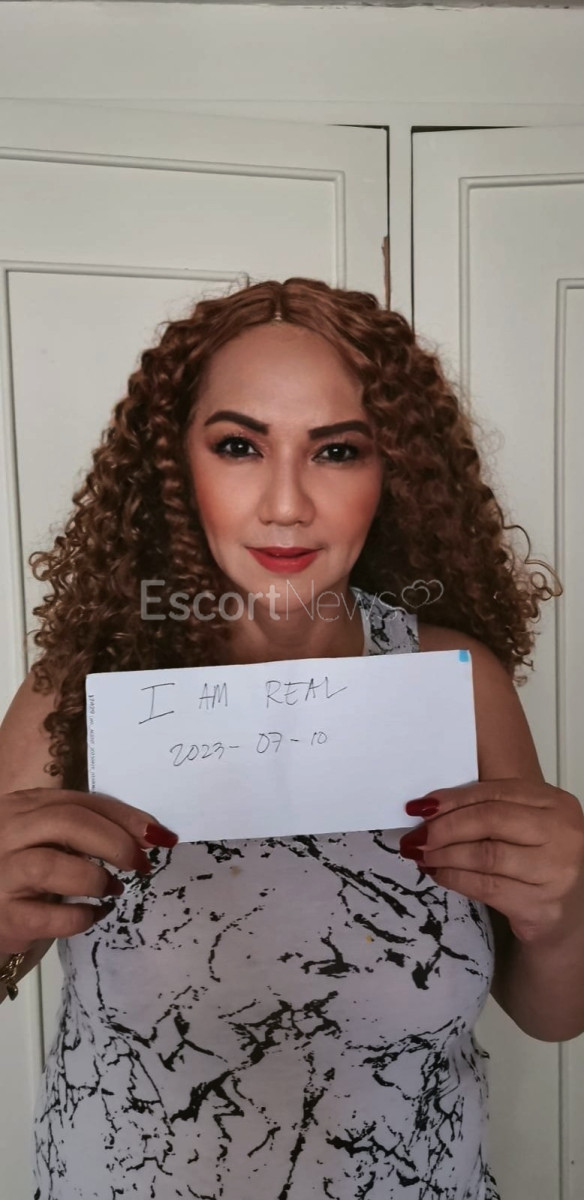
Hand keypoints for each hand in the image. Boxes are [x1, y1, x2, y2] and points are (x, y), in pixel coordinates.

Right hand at [0, 788, 177, 954]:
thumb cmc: (26, 868)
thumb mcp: (50, 837)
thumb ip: (89, 828)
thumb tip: (149, 834)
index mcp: (24, 806)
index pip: (81, 801)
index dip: (125, 817)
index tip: (157, 835)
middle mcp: (7, 833)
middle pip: (68, 823)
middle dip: (115, 843)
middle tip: (140, 864)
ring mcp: (2, 873)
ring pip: (53, 865)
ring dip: (95, 879)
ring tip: (112, 889)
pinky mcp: (5, 914)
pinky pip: (50, 916)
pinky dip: (82, 916)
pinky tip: (93, 914)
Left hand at [400, 779, 583, 944]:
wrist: (566, 913)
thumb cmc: (538, 861)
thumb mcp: (525, 826)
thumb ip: (488, 810)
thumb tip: (429, 809)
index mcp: (557, 804)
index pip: (497, 792)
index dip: (454, 799)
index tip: (421, 807)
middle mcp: (563, 835)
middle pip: (490, 820)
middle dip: (444, 827)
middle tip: (417, 836)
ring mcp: (555, 872)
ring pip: (485, 856)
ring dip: (444, 855)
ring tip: (422, 855)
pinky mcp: (541, 906)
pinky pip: (486, 887)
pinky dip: (455, 879)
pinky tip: (439, 874)